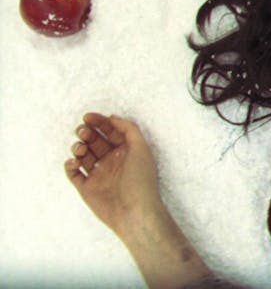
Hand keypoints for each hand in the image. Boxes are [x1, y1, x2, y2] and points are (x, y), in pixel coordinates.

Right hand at [65, 113, 218, 287]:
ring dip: (78, 147)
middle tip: (83, 131)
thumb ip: (128, 129)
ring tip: (80, 149)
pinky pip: (73, 173)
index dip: (99, 122)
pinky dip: (70, 165)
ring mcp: (98, 174)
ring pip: (82, 154)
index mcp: (126, 151)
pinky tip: (74, 162)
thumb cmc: (141, 180)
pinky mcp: (87, 188)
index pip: (110, 131)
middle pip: (94, 140)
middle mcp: (112, 161)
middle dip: (86, 133)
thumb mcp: (141, 148)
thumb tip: (112, 117)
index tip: (88, 117)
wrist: (134, 211)